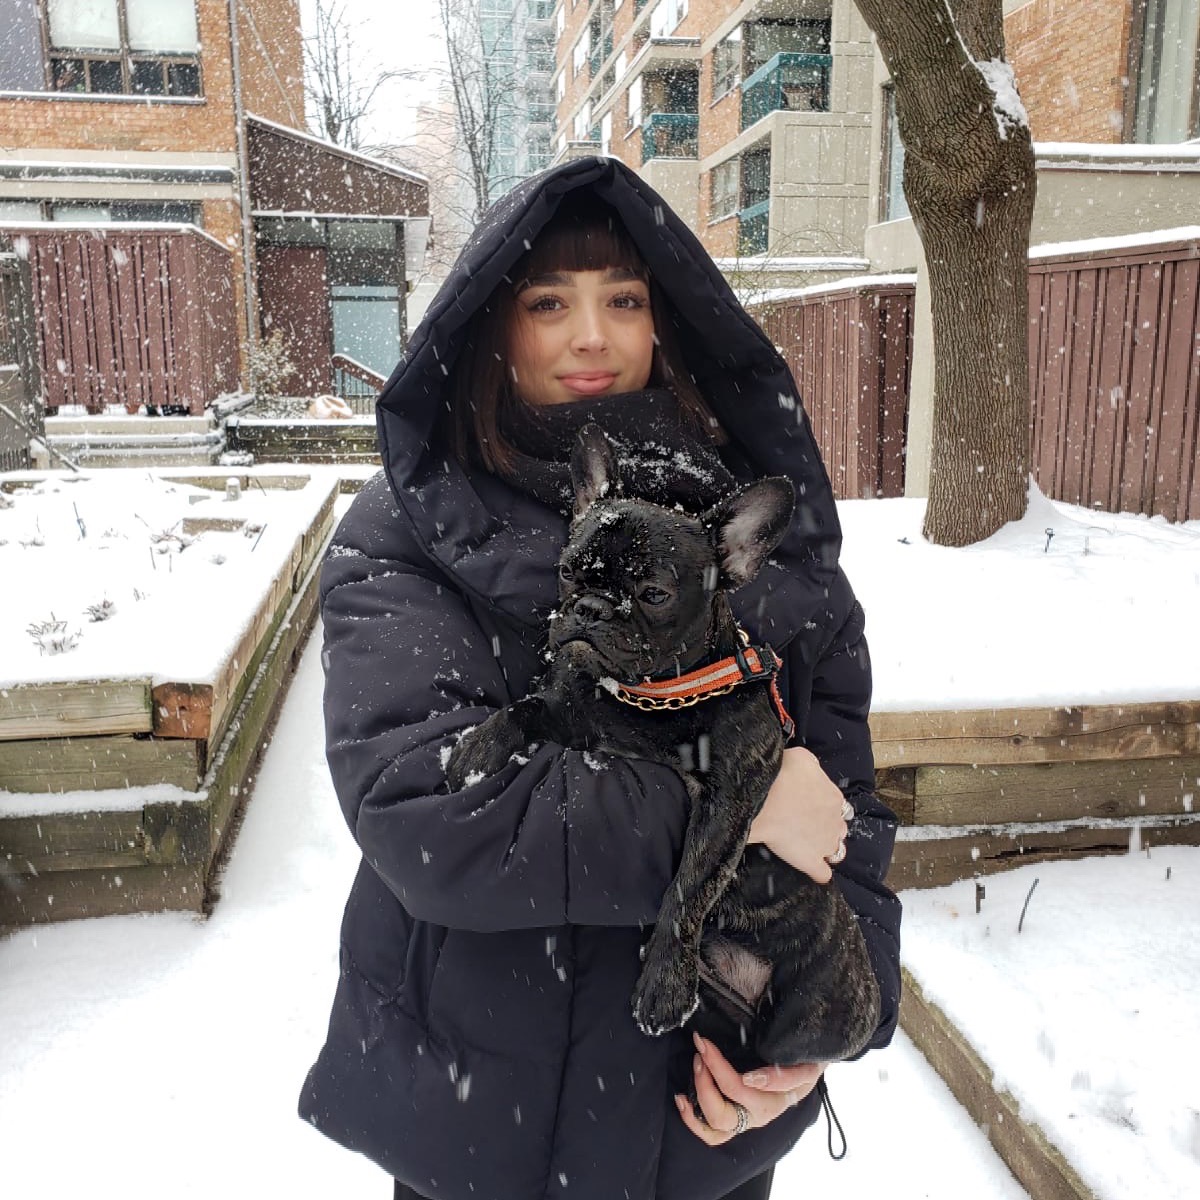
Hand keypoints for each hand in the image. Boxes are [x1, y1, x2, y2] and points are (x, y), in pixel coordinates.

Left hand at [674, 1033, 823, 1144]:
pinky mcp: (734, 1120)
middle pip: (721, 1114)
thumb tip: (752, 1079)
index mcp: (772, 1103)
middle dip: (704, 1081)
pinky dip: (692, 1119)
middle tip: (700, 1050)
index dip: (717, 1067)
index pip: (738, 1089)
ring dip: (697, 1100)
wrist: (809, 1069)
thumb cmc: (806, 1065)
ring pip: (713, 1129)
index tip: (706, 1043)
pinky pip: (710, 1133)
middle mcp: (754, 1117)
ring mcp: (743, 1121)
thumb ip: (785, 1076)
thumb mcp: (807, 1068)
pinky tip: (681, 1098)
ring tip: (694, 1067)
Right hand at [748, 746, 849, 883]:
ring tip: (808, 847)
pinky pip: (823, 875)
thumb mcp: (803, 758)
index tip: (812, 807)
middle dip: (828, 829)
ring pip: (836, 852)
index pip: (838, 807)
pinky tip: (812, 871)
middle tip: (807, 826)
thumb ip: (812, 769)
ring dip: (826, 850)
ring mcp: (825, 844)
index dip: (826, 809)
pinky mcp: (810, 861)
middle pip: (839, 830)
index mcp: (834, 798)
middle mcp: (835, 822)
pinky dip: (819, 873)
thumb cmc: (783, 772)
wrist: (767, 796)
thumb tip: (808, 773)